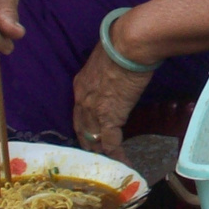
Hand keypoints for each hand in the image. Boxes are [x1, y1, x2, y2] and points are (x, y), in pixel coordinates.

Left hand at [73, 43, 151, 160]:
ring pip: (94, 139)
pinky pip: (111, 143)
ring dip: (102, 153)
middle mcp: (81, 101)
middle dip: (88, 144)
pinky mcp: (109, 118)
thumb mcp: (108, 57)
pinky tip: (125, 164)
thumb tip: (120, 68)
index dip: (85, 124)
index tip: (91, 132)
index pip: (79, 111)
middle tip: (96, 156)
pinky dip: (117, 156)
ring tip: (109, 165)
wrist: (129, 45)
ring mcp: (93, 111)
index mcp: (81, 85)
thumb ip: (109, 68)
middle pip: (82, 129)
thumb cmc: (122, 44)